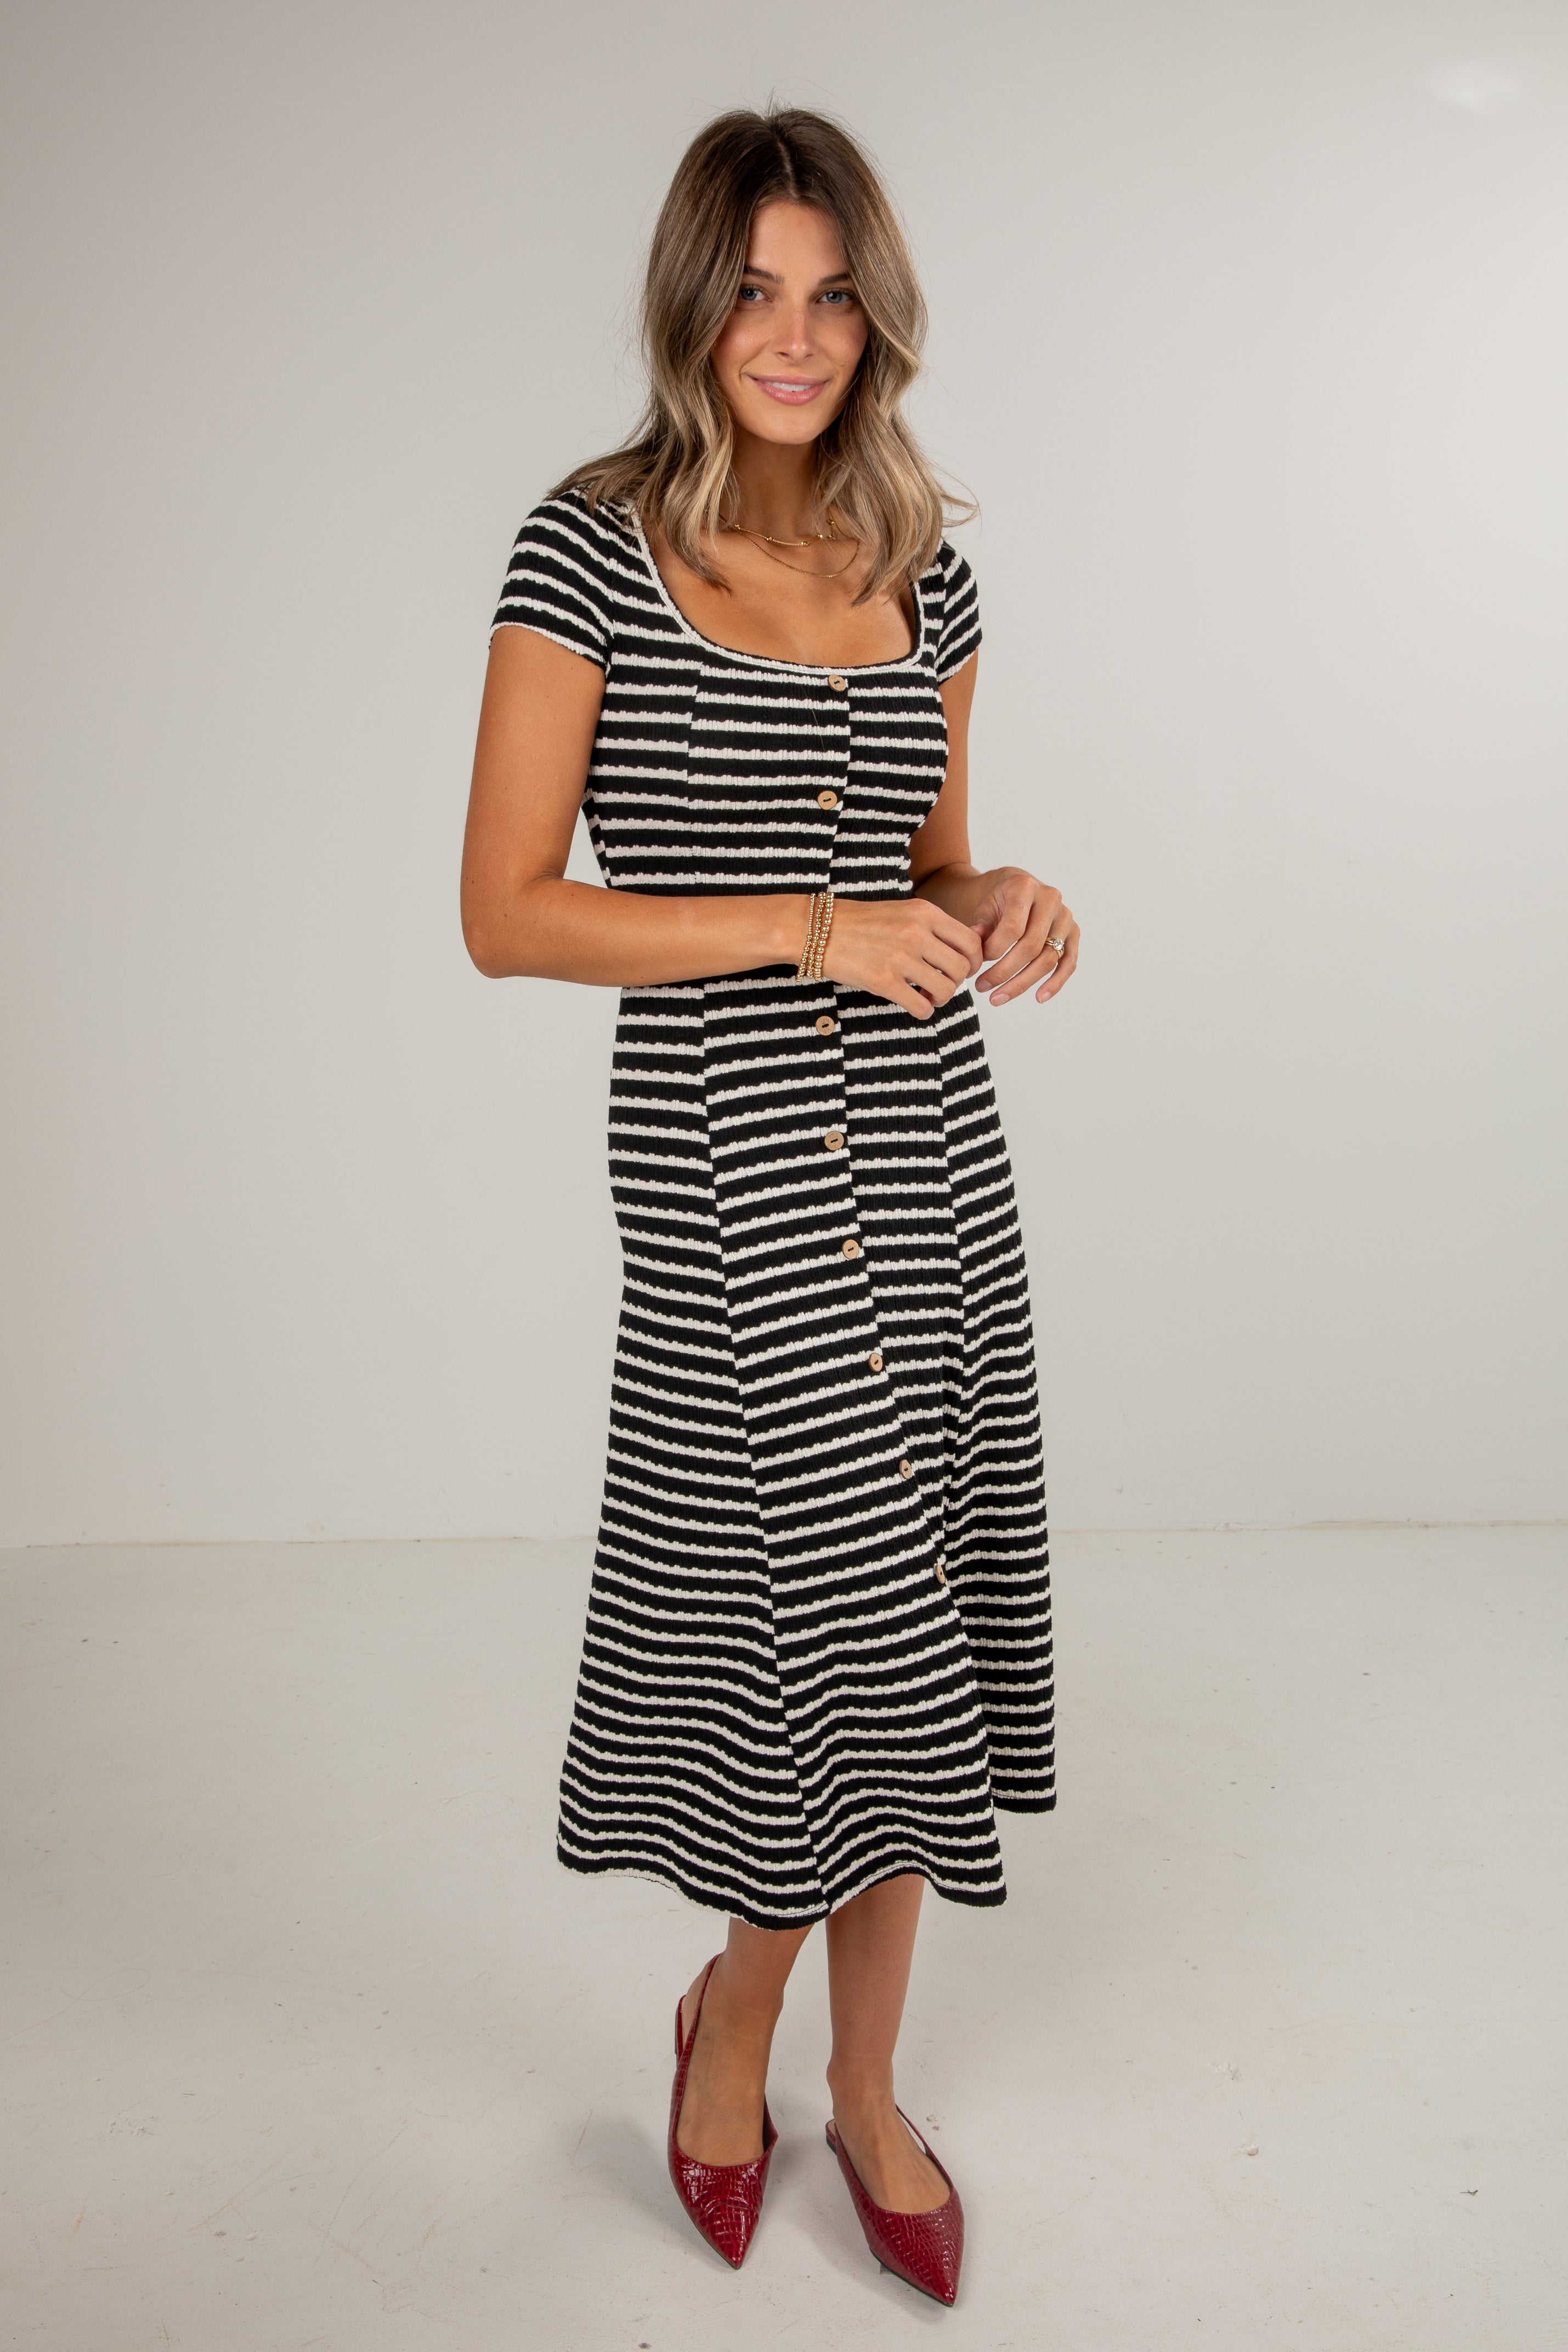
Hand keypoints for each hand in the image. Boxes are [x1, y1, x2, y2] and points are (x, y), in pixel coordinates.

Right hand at [823, 896, 984, 1020]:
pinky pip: (921, 1007)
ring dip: (941, 999)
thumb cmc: (860, 922)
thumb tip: (961, 952)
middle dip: (957, 982)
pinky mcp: (883, 981)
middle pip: (962, 968)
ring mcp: (900, 958)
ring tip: (927, 996)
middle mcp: (916, 933)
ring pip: (946, 990)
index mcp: (925, 913)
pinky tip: (915, 1005)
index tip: (962, 969)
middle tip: (942, 984)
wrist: (818, 929)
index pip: (971, 942)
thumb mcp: (902, 912)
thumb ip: (931, 927)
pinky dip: (924, 1011)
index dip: (973, 961)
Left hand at [970, 868, 1079, 1003]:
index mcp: (1024, 887)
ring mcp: (1065, 917)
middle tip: (982, 988)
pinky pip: (1068, 963)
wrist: (1016, 889)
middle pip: (1032, 946)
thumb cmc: (997, 902)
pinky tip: (1039, 997)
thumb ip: (979, 930)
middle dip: (1004, 972)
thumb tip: (976, 953)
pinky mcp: (1073, 933)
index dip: (995, 950)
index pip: (1013, 927)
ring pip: (1048, 958)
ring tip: (998, 998)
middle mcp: (1050, 899)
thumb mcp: (983, 909)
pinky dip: (1055, 983)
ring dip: (1022, 983)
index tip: (976, 966)